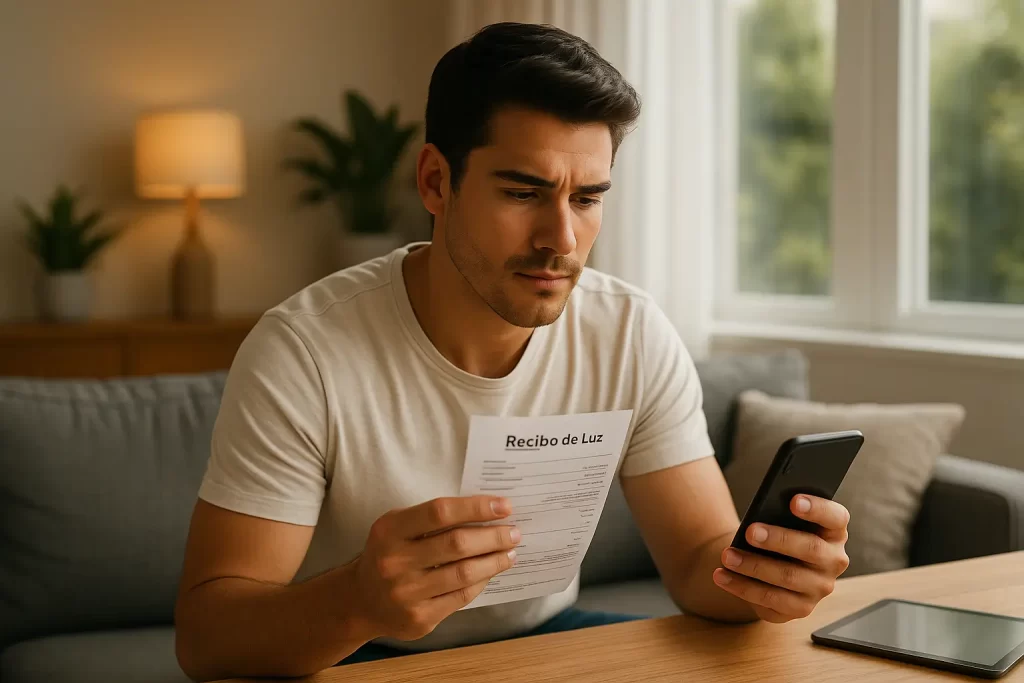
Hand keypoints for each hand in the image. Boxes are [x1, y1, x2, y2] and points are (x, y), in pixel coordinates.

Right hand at [351, 496, 519, 640]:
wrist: (360, 601)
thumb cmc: (388, 554)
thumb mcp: (397, 527)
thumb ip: (433, 518)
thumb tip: (486, 511)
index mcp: (390, 530)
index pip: (440, 512)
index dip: (476, 508)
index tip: (504, 506)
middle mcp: (395, 562)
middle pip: (457, 544)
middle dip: (493, 536)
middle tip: (514, 532)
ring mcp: (407, 593)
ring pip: (464, 573)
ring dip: (494, 561)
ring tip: (510, 552)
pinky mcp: (419, 618)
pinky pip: (461, 597)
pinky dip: (481, 581)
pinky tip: (491, 572)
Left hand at [712, 494, 850, 622]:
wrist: (769, 560)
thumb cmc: (777, 531)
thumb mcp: (781, 519)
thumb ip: (778, 513)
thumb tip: (758, 517)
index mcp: (834, 531)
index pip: (835, 517)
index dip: (817, 508)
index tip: (793, 500)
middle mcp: (834, 560)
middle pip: (811, 549)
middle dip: (778, 540)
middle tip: (750, 532)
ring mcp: (820, 587)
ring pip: (788, 577)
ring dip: (753, 567)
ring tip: (727, 556)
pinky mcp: (801, 608)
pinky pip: (772, 600)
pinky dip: (743, 587)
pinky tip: (722, 576)